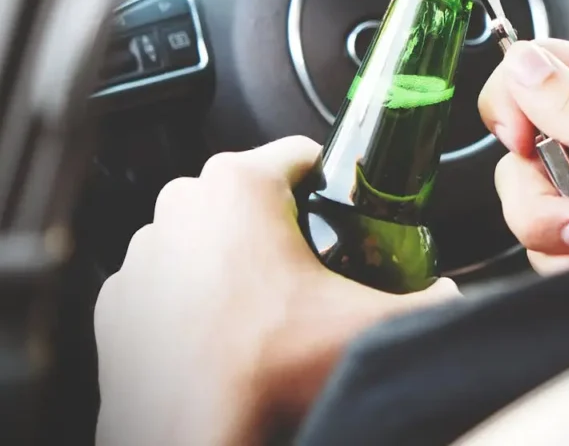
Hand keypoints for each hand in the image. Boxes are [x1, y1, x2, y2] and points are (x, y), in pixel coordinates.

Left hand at [94, 136, 457, 445]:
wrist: (193, 435)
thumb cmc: (266, 372)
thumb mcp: (371, 324)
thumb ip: (430, 300)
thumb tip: (450, 294)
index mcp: (241, 185)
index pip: (300, 152)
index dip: (331, 179)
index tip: (341, 208)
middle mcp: (182, 203)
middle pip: (250, 191)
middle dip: (280, 219)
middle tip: (310, 266)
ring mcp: (142, 250)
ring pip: (203, 231)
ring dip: (231, 254)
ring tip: (264, 303)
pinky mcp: (117, 297)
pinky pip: (166, 276)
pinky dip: (189, 292)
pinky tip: (219, 328)